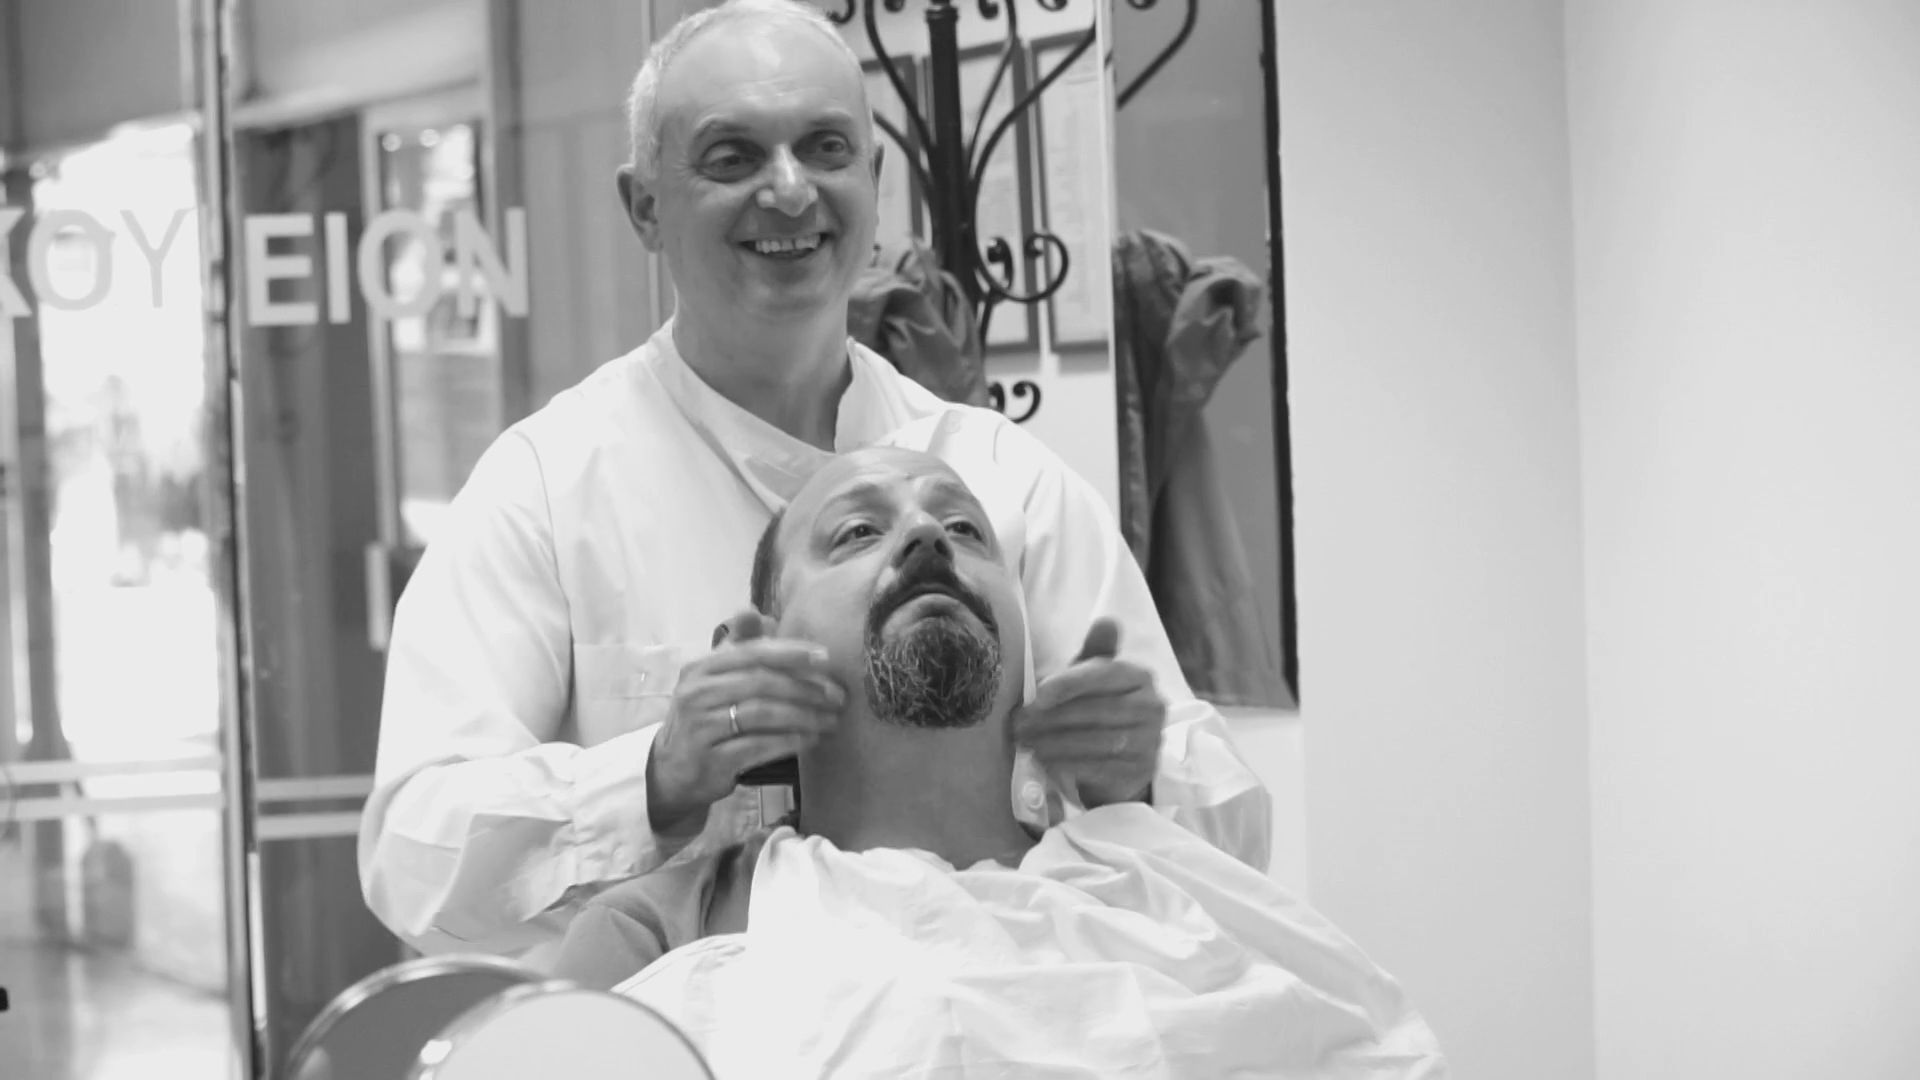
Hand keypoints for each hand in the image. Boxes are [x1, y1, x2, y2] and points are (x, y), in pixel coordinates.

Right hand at [645, 611, 844, 835]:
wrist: (672, 772)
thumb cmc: (703, 720)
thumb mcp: (712, 681)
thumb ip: (737, 648)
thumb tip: (757, 613)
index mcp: (700, 669)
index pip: (752, 653)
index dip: (792, 653)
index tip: (825, 658)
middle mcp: (696, 694)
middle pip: (762, 682)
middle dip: (806, 688)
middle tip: (837, 697)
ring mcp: (702, 728)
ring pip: (763, 714)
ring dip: (805, 716)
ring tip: (830, 720)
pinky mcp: (712, 761)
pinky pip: (760, 746)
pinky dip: (791, 741)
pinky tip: (811, 739)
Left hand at [1012, 618, 1163, 810]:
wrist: (1119, 764)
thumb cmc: (1099, 711)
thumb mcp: (1093, 679)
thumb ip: (1096, 652)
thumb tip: (1107, 622)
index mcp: (1140, 677)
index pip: (1103, 675)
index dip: (1069, 684)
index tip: (1037, 695)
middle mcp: (1152, 707)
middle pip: (1096, 710)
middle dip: (1052, 718)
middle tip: (1018, 724)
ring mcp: (1150, 741)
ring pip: (1096, 740)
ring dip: (1054, 742)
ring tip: (1025, 742)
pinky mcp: (1141, 772)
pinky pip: (1099, 767)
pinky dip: (1068, 764)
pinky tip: (1044, 761)